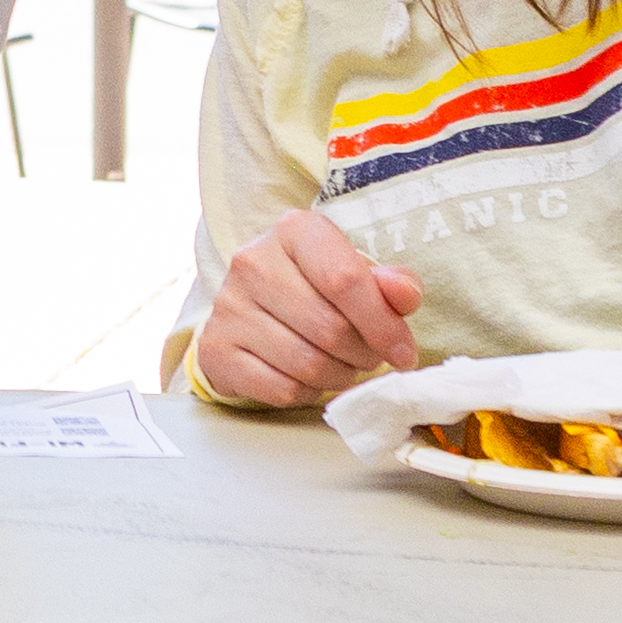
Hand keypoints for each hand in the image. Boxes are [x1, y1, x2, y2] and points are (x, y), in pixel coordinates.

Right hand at [192, 206, 423, 406]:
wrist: (250, 307)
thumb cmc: (315, 287)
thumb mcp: (356, 273)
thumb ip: (390, 284)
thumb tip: (406, 294)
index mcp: (293, 231)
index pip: (345, 280)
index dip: (383, 324)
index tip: (403, 352)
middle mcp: (253, 262)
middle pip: (329, 328)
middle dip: (363, 353)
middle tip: (369, 356)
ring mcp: (229, 306)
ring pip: (307, 363)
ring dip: (339, 375)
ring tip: (342, 366)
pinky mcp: (215, 348)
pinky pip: (281, 388)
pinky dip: (307, 392)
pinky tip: (308, 377)